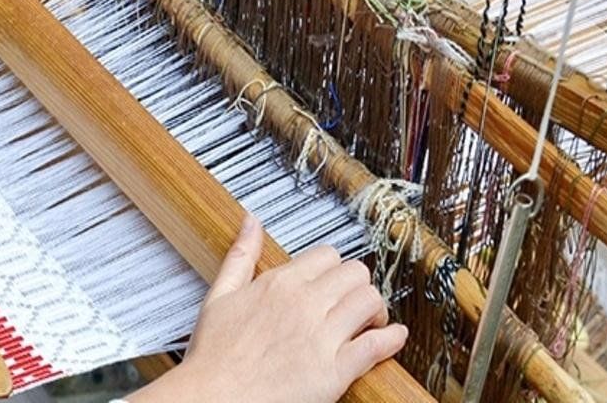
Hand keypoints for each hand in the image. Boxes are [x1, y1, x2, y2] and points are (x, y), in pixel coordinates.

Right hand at [128, 215, 407, 402]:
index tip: (333, 282)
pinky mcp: (335, 371)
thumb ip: (240, 255)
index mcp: (278, 283)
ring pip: (370, 302)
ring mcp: (321, 336)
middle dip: (358, 285)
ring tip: (370, 321)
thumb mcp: (219, 296)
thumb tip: (250, 222)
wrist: (214, 397)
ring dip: (376, 310)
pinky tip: (393, 337)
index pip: (327, 255)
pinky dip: (392, 339)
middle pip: (355, 273)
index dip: (334, 268)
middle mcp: (304, 304)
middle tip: (354, 302)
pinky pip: (376, 345)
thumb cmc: (214, 355)